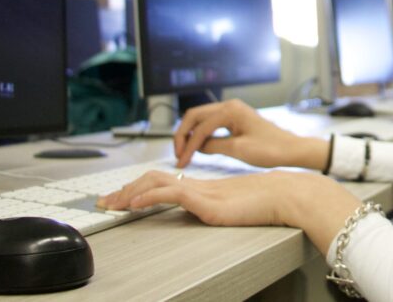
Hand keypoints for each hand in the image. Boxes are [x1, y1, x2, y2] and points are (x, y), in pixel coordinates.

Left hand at [97, 169, 360, 253]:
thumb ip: (220, 208)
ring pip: (156, 182)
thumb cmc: (271, 202)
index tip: (121, 197)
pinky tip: (135, 204)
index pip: (163, 181)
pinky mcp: (208, 200)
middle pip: (153, 178)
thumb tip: (208, 214)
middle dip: (125, 189)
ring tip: (111, 203)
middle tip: (104, 201)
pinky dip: (149, 196)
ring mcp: (202, 191)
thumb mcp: (236, 208)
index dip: (139, 187)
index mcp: (204, 187)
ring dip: (129, 192)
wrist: (288, 195)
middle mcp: (199, 185)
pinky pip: (171, 193)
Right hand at [173, 99, 325, 169]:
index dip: (188, 145)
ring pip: (201, 120)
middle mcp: (230, 106)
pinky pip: (212, 125)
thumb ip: (213, 146)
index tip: (181, 162)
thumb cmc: (271, 149)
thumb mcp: (238, 150)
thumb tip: (195, 147)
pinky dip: (202, 136)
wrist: (292, 150)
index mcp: (231, 109)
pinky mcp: (235, 120)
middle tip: (178, 156)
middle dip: (183, 136)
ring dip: (191, 136)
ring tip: (184, 155)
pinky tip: (198, 150)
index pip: (200, 126)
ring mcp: (233, 112)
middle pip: (195, 116)